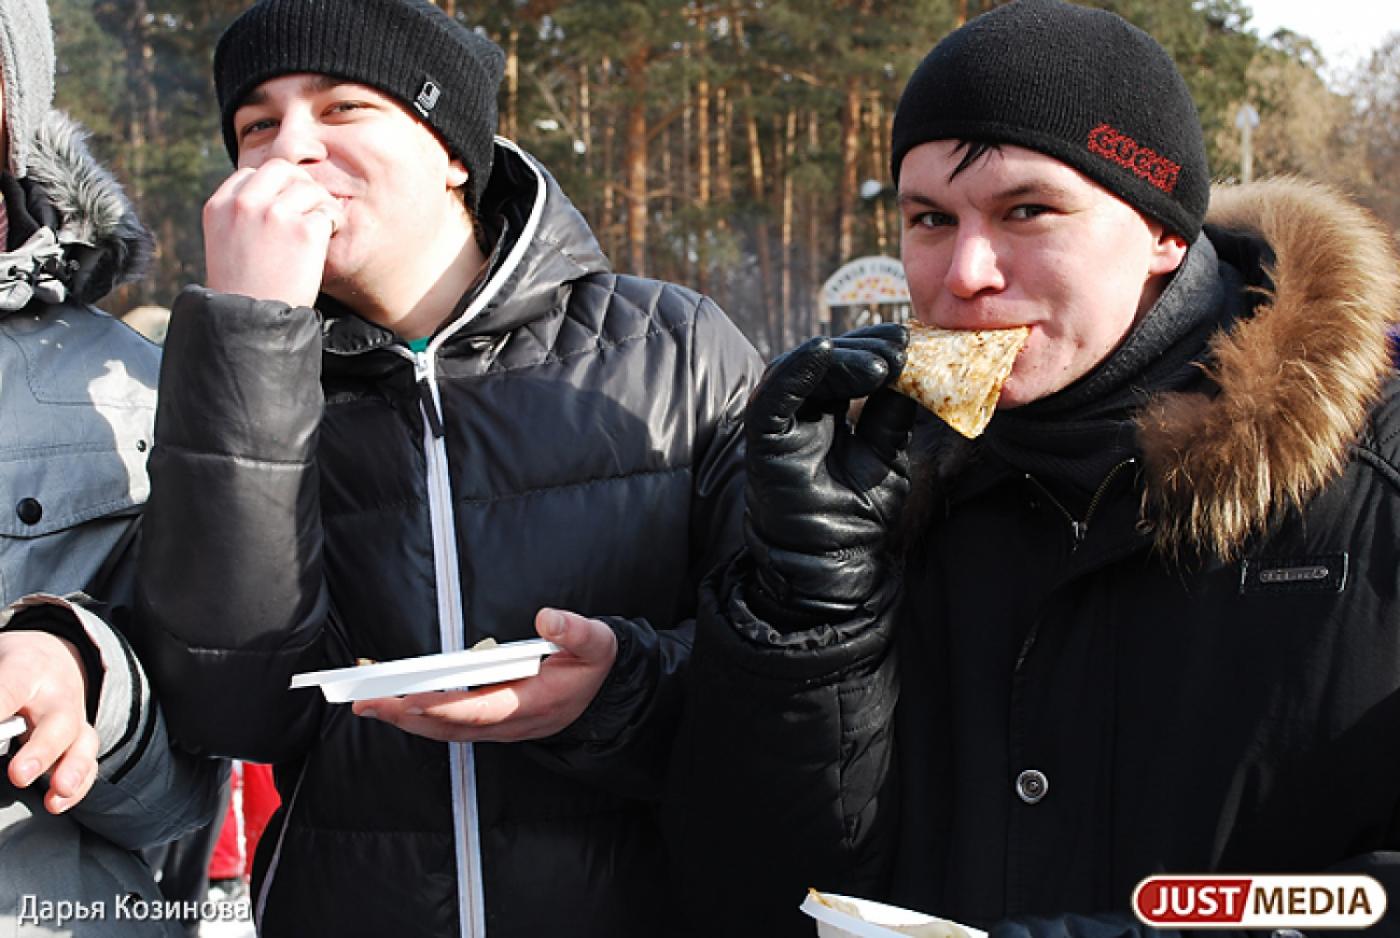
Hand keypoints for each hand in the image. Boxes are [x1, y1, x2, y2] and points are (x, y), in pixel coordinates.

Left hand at [0, 631, 98, 813]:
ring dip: (71, 769)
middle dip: (41, 750)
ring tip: (58, 790)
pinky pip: (88, 763)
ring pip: (81, 743)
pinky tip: (58, 802)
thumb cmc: (14, 664)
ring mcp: (73, 718)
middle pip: (58, 721)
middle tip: (18, 774)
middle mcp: (57, 694)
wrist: (53, 657)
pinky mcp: (79, 740)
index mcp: (27, 667)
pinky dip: (78, 786)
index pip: (10, 689)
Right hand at [203, 158, 344, 306]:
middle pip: (282, 169)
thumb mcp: (225, 243)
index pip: (252, 174)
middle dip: (300, 185)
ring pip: (309, 187)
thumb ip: (241, 217)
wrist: (253, 322)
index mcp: (219, 206)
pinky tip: (327, 239)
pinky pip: (328, 211)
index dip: (274, 188)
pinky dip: (334, 223)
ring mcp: (274, 215)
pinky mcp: (303, 231)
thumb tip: (272, 198)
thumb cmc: (244, 289)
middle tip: (310, 209)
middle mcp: (244, 204)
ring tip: (321, 227)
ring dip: (321, 204)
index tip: (285, 207)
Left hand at [351, 608, 618, 742]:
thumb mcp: (597, 643)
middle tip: (366, 700)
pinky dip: (416, 713)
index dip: (446, 707)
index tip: (411, 698)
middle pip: (450, 727)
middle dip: (405, 716)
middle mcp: (511, 723)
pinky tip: (391, 698)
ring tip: (366, 699)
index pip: (482, 711)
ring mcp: (497, 725)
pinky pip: (446, 722)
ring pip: (443, 729)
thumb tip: (547, 617)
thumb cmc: (594, 665)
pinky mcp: (488, 720)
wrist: (602, 689)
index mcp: (534, 705)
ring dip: (403, 718)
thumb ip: (575, 631)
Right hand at [744, 322, 915, 626]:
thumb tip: (914, 367)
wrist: (833, 565)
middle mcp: (798, 412)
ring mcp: (779, 422)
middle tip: (901, 343)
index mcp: (826, 413)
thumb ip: (890, 413)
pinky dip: (797, 369)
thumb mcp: (885, 453)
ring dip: (842, 356)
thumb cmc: (856, 515)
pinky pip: (774, 392)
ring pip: (801, 367)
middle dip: (863, 346)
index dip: (875, 348)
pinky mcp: (763, 435)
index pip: (847, 365)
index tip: (911, 340)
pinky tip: (825, 352)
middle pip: (825, 359)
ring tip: (883, 362)